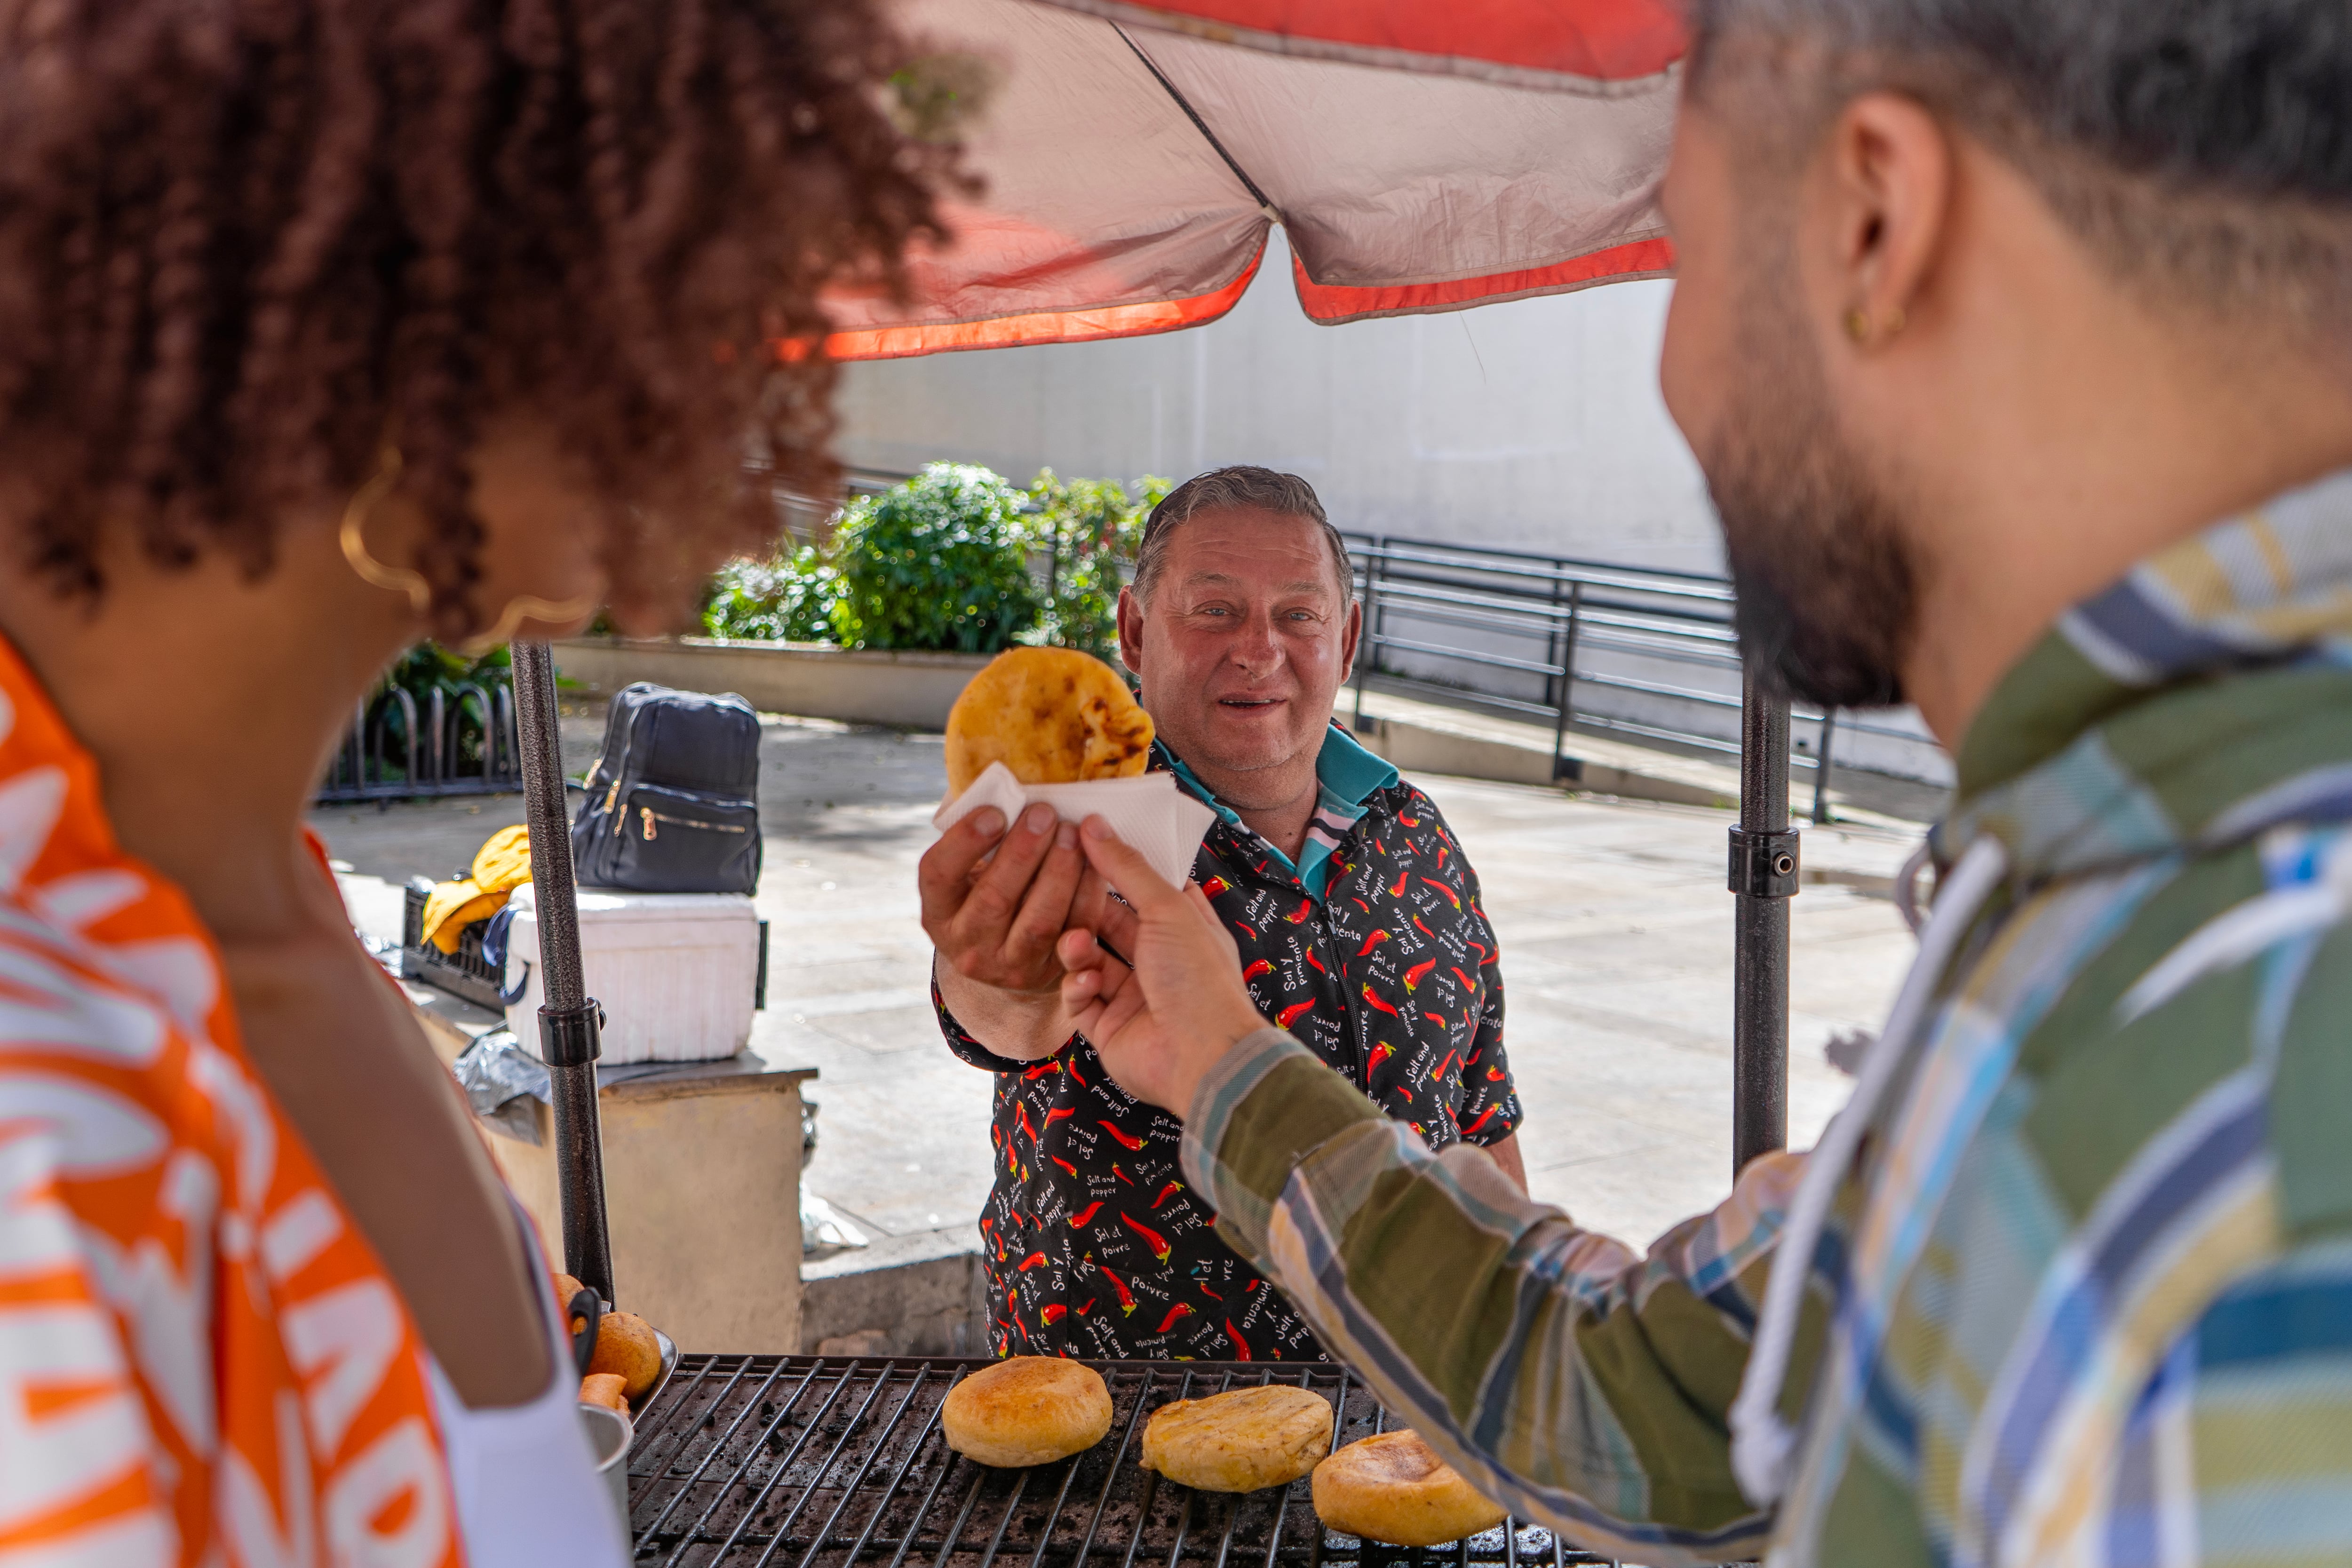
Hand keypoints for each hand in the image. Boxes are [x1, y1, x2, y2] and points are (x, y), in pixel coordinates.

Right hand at [919, 802, 1090, 995]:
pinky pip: (1073, 935)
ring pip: (1038, 921)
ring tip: (1073, 834)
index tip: (996, 812)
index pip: (938, 874)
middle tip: (1045, 814)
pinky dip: (1088, 897)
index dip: (964, 842)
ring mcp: (1008, 966)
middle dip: (1023, 852)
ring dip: (1060, 873)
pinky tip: (1098, 864)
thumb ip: (977, 837)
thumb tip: (994, 786)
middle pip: (994, 898)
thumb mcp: (971, 872)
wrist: (1013, 956)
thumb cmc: (994, 891)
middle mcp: (967, 944)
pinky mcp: (1049, 976)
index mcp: (938, 910)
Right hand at [1055, 817, 1269, 1116]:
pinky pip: (1079, 999)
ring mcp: (1132, 995)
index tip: (1081, 843)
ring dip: (1077, 949)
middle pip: (1110, 922)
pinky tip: (1088, 985)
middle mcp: (1159, 959)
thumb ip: (1128, 867)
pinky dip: (1078, 988)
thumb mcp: (1167, 908)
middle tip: (1056, 883)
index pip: (1145, 888)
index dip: (1115, 867)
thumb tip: (1094, 824)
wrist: (1200, 1057)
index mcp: (1184, 927)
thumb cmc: (1197, 978)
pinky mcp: (1108, 1027)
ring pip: (1088, 959)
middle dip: (1084, 907)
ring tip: (1077, 945)